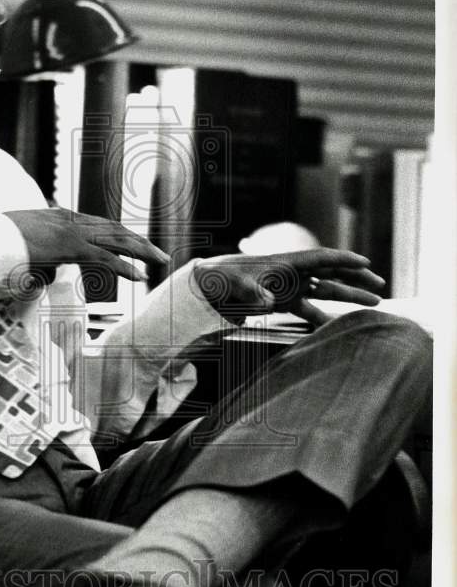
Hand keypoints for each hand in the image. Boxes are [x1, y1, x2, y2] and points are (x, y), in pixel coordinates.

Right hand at [5, 207, 169, 282]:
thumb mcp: (22, 251)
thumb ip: (38, 263)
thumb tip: (46, 279)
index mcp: (60, 218)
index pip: (99, 225)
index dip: (122, 236)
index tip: (138, 246)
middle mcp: (70, 220)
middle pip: (114, 229)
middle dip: (139, 242)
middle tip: (159, 255)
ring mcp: (70, 231)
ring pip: (115, 239)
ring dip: (141, 250)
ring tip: (160, 261)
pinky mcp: (68, 246)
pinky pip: (103, 257)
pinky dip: (123, 267)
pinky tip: (139, 277)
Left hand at [191, 249, 385, 326]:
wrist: (206, 285)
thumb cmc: (221, 279)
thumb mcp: (234, 284)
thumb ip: (251, 293)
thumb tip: (267, 303)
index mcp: (285, 263)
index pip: (321, 258)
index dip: (343, 259)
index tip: (365, 263)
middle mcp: (291, 273)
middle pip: (331, 273)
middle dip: (355, 279)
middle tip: (380, 286)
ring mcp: (288, 288)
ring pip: (325, 291)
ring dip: (347, 297)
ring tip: (373, 304)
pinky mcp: (281, 302)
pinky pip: (308, 310)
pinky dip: (322, 318)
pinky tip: (336, 328)